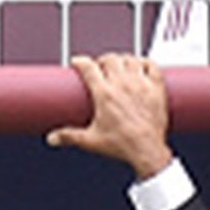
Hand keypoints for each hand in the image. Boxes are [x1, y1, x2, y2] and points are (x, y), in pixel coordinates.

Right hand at [45, 54, 174, 179]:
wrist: (147, 150)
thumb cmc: (123, 145)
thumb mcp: (91, 141)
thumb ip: (69, 136)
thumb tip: (53, 138)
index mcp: (105, 94)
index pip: (89, 67)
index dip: (81, 61)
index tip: (78, 62)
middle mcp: (122, 84)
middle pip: (110, 58)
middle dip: (102, 60)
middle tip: (100, 67)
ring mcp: (141, 84)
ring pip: (130, 59)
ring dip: (123, 60)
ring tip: (120, 67)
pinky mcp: (156, 87)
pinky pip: (152, 65)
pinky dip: (145, 63)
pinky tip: (141, 67)